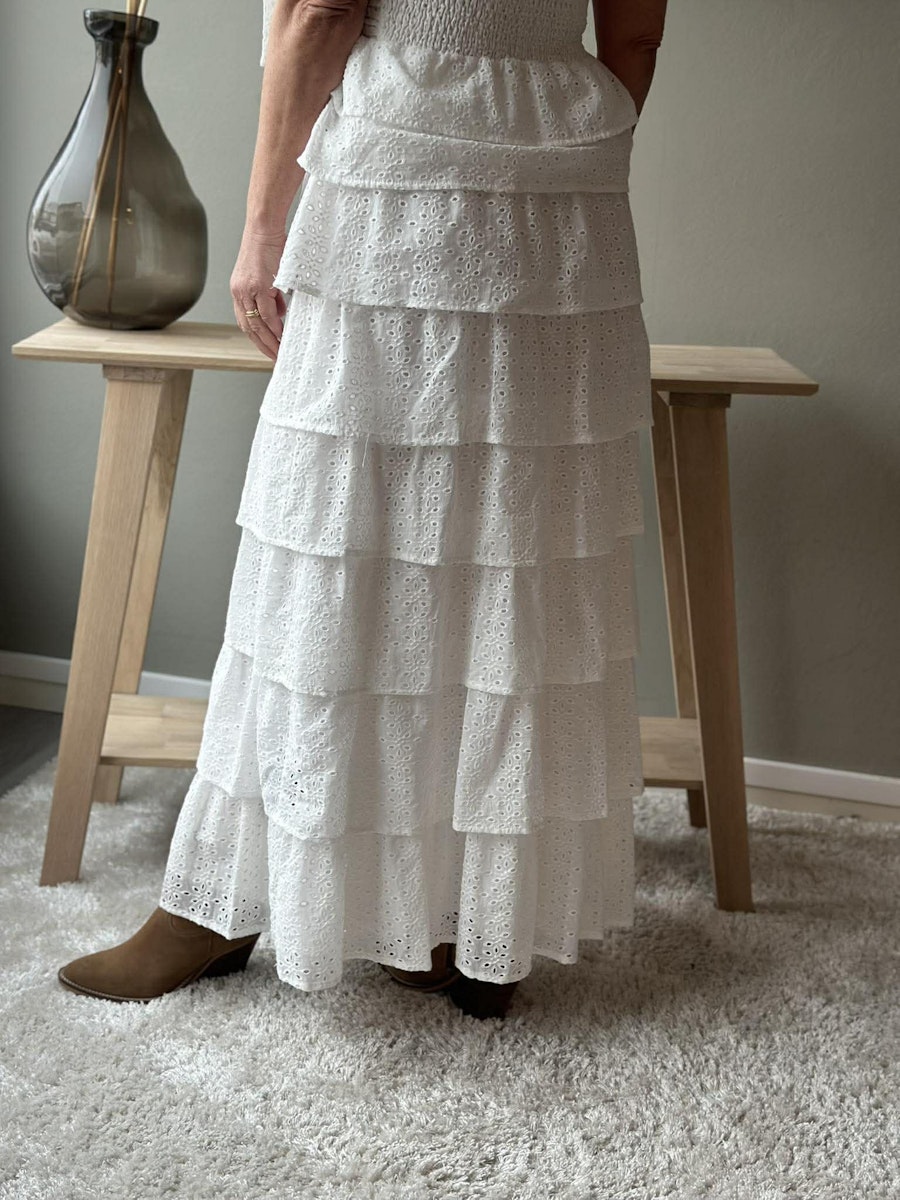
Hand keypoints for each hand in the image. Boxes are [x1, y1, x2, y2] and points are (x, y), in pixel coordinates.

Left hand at [231, 229, 286, 361]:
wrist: (264, 227)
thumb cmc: (269, 247)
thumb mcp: (269, 276)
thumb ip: (272, 296)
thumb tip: (278, 314)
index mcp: (239, 291)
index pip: (245, 322)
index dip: (256, 338)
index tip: (267, 349)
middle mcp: (239, 292)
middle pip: (249, 328)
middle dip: (262, 346)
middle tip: (275, 358)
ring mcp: (247, 290)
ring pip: (257, 324)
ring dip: (269, 341)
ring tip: (280, 352)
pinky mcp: (258, 285)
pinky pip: (266, 314)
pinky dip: (274, 327)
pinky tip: (282, 336)